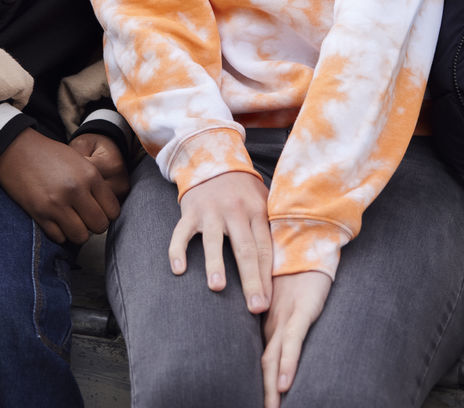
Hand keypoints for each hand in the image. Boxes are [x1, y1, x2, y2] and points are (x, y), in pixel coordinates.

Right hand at [0, 127, 121, 243]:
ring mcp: (57, 204)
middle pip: (99, 225)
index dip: (107, 214)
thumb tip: (107, 210)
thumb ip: (95, 184)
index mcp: (90, 175)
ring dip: (77, 232)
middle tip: (85, 218)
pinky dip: (59, 233)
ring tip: (71, 221)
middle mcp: (76, 190)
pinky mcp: (40, 214)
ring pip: (81, 236)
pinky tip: (56, 221)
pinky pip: (59, 237)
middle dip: (94, 225)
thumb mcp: (80, 161)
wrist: (17, 150)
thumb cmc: (50, 155)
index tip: (99, 211)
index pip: (113, 210)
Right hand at [169, 171, 271, 313]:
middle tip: (255, 307)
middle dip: (251, 280)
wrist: (213, 157)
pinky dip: (178, 250)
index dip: (267, 277)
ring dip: (215, 264)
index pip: (264, 249)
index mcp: (256, 211)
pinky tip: (178, 270)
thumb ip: (270, 226)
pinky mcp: (190, 210)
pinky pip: (181, 232)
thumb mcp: (262, 200)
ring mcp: (211, 211)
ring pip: (213, 240)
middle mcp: (235, 211)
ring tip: (217, 288)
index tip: (267, 304)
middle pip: (245, 249)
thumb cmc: (242, 189)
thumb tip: (286, 262)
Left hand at [261, 271, 331, 407]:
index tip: (249, 402)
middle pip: (263, 366)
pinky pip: (294, 341)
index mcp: (269, 323)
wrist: (308, 237)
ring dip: (270, 388)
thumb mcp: (287, 297)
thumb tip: (276, 342)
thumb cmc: (297, 267)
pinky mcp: (303, 309)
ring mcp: (287, 318)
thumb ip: (280, 317)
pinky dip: (288, 363)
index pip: (260, 361)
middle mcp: (274, 323)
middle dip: (261, 393)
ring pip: (275, 359)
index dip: (254, 384)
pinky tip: (284, 383)